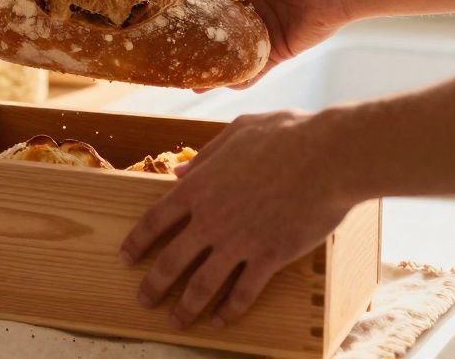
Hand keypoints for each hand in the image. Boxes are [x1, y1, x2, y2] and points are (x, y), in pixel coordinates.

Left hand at [119, 110, 355, 327]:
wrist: (328, 156)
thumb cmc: (286, 135)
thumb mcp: (237, 132)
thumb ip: (204, 155)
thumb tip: (178, 173)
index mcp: (198, 186)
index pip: (154, 221)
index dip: (136, 242)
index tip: (126, 258)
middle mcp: (211, 219)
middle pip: (170, 261)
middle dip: (153, 285)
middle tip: (143, 300)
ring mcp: (239, 242)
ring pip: (202, 285)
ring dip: (185, 307)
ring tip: (176, 322)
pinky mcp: (269, 258)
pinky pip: (244, 292)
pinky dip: (229, 310)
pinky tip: (220, 320)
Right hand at [165, 0, 352, 87]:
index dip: (180, 9)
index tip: (155, 20)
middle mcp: (247, 9)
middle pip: (212, 31)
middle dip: (191, 45)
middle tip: (166, 57)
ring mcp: (261, 32)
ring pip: (229, 53)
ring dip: (211, 67)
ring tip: (188, 80)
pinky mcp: (277, 51)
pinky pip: (254, 69)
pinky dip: (238, 78)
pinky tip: (220, 86)